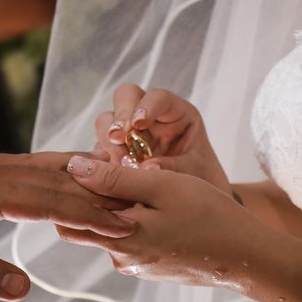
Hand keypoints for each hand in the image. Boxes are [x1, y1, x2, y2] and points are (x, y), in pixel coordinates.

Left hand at [0, 151, 134, 300]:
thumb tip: (25, 288)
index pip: (49, 201)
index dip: (87, 214)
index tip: (122, 226)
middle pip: (54, 180)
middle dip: (95, 195)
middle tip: (133, 208)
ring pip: (42, 167)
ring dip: (78, 177)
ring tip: (112, 182)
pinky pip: (26, 166)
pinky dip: (53, 170)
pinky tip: (58, 173)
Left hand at [58, 156, 256, 287]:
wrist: (248, 258)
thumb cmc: (209, 216)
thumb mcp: (162, 186)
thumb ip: (115, 178)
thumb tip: (74, 167)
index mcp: (117, 239)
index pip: (67, 216)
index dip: (71, 187)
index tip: (89, 163)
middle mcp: (120, 258)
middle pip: (84, 224)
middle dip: (90, 198)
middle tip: (116, 171)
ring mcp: (135, 266)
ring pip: (108, 230)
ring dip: (116, 208)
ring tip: (143, 184)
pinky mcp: (150, 267)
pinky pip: (128, 240)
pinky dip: (133, 221)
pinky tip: (157, 207)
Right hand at [95, 83, 231, 194]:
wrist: (196, 204)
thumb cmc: (202, 181)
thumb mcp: (196, 174)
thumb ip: (174, 168)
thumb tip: (146, 168)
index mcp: (176, 113)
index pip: (158, 98)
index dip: (146, 106)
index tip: (138, 123)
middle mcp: (150, 118)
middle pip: (126, 97)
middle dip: (119, 116)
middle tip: (117, 138)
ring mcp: (129, 134)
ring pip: (107, 121)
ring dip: (108, 140)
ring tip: (119, 164)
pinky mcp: (114, 153)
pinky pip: (100, 150)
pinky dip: (101, 162)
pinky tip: (109, 175)